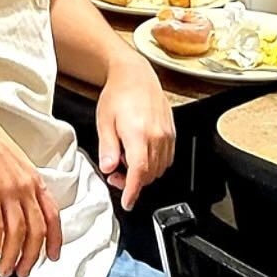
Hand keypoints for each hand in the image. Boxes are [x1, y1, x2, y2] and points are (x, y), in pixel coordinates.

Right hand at [0, 93, 61, 276]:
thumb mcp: (9, 162)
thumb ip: (18, 184)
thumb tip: (19, 208)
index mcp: (32, 178)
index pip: (53, 214)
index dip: (55, 239)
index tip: (53, 257)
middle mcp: (24, 185)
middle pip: (36, 230)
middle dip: (31, 256)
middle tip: (23, 272)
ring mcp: (7, 189)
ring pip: (17, 233)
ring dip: (11, 257)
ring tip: (3, 270)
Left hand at [95, 57, 175, 210]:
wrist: (135, 74)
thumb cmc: (118, 94)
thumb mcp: (104, 121)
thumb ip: (107, 147)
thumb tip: (109, 168)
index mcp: (138, 134)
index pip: (139, 172)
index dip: (133, 191)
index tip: (127, 202)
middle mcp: (157, 135)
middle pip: (149, 174)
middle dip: (133, 182)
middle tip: (115, 173)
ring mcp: (167, 134)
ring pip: (160, 169)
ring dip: (144, 174)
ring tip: (126, 161)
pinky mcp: (172, 132)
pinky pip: (167, 158)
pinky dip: (155, 164)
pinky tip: (141, 154)